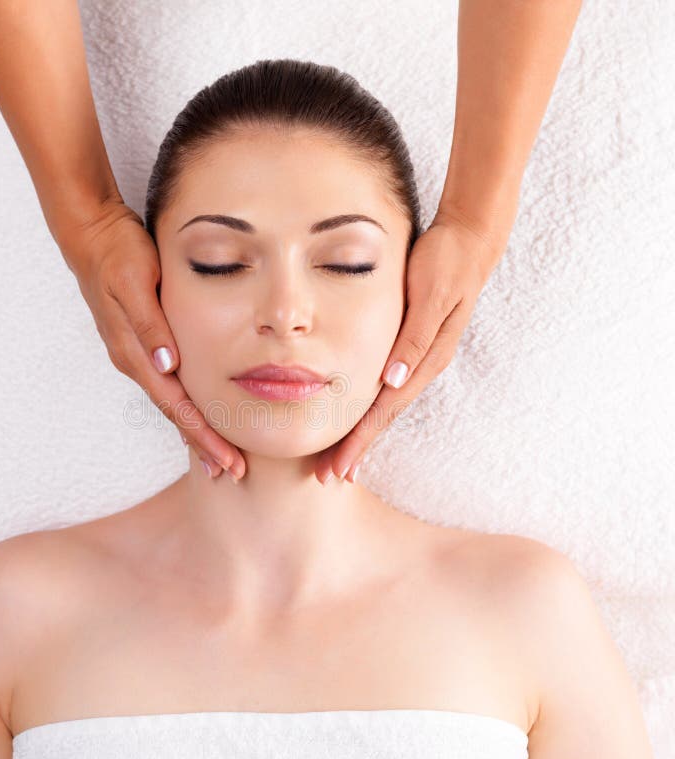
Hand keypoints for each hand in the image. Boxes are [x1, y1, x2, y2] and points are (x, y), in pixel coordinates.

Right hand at [56, 198, 245, 479]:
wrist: (90, 232)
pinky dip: (184, 408)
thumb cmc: (116, 252)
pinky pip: (166, 386)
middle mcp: (134, 360)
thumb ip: (150, 324)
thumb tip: (168, 365)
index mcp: (135, 352)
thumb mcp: (135, 282)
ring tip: (218, 458)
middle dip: (203, 446)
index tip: (227, 461)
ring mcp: (135, 354)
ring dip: (194, 432)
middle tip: (232, 473)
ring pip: (170, 404)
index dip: (202, 436)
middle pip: (174, 414)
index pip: (176, 405)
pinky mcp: (140, 343)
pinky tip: (195, 417)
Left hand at [314, 209, 504, 484]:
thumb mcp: (431, 295)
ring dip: (362, 435)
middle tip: (329, 477)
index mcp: (425, 358)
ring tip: (340, 459)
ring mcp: (418, 359)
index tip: (340, 467)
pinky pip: (387, 388)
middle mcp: (421, 366)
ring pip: (384, 406)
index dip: (361, 440)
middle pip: (382, 417)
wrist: (469, 241)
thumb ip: (414, 338)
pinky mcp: (412, 348)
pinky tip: (358, 419)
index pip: (385, 410)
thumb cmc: (446, 263)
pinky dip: (370, 410)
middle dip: (357, 448)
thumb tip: (393, 380)